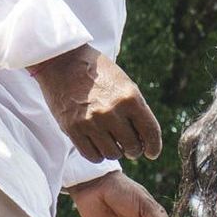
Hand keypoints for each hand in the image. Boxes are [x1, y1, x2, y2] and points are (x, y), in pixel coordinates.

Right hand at [33, 46, 162, 161]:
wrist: (62, 62)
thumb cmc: (98, 74)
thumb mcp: (125, 85)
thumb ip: (137, 110)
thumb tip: (145, 140)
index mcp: (130, 99)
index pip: (150, 133)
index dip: (154, 147)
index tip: (152, 153)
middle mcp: (112, 112)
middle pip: (132, 147)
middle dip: (134, 150)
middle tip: (130, 148)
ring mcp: (91, 121)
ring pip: (113, 154)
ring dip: (115, 152)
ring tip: (112, 143)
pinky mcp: (72, 128)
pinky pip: (92, 155)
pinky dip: (98, 155)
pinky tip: (99, 147)